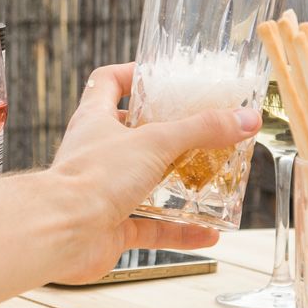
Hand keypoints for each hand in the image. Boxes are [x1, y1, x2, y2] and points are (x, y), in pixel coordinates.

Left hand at [41, 63, 258, 281]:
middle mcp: (97, 153)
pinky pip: (151, 229)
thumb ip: (201, 130)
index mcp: (95, 120)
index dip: (133, 75)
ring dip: (178, 186)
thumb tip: (245, 119)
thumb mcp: (155, 142)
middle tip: (201, 133)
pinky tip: (209, 233)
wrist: (62, 233)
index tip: (163, 77)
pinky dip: (180, 231)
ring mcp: (103, 192)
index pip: (107, 82)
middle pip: (133, 135)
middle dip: (167, 135)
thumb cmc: (92, 178)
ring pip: (145, 184)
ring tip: (212, 182)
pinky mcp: (110, 228)